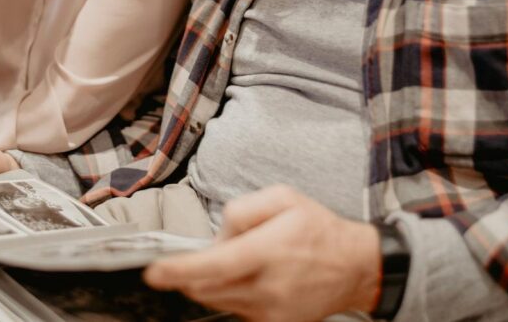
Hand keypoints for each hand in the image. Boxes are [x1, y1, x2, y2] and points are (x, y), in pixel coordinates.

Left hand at [144, 185, 380, 321]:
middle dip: (188, 274)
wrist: (354, 266)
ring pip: (217, 300)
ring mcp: (270, 310)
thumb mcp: (283, 197)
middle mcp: (268, 286)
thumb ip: (243, 209)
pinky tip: (246, 276)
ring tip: (234, 259)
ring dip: (207, 282)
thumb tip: (218, 234)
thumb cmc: (317, 228)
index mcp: (269, 251)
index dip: (178, 270)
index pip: (214, 266)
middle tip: (192, 256)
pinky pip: (234, 309)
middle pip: (207, 288)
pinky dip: (227, 293)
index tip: (154, 272)